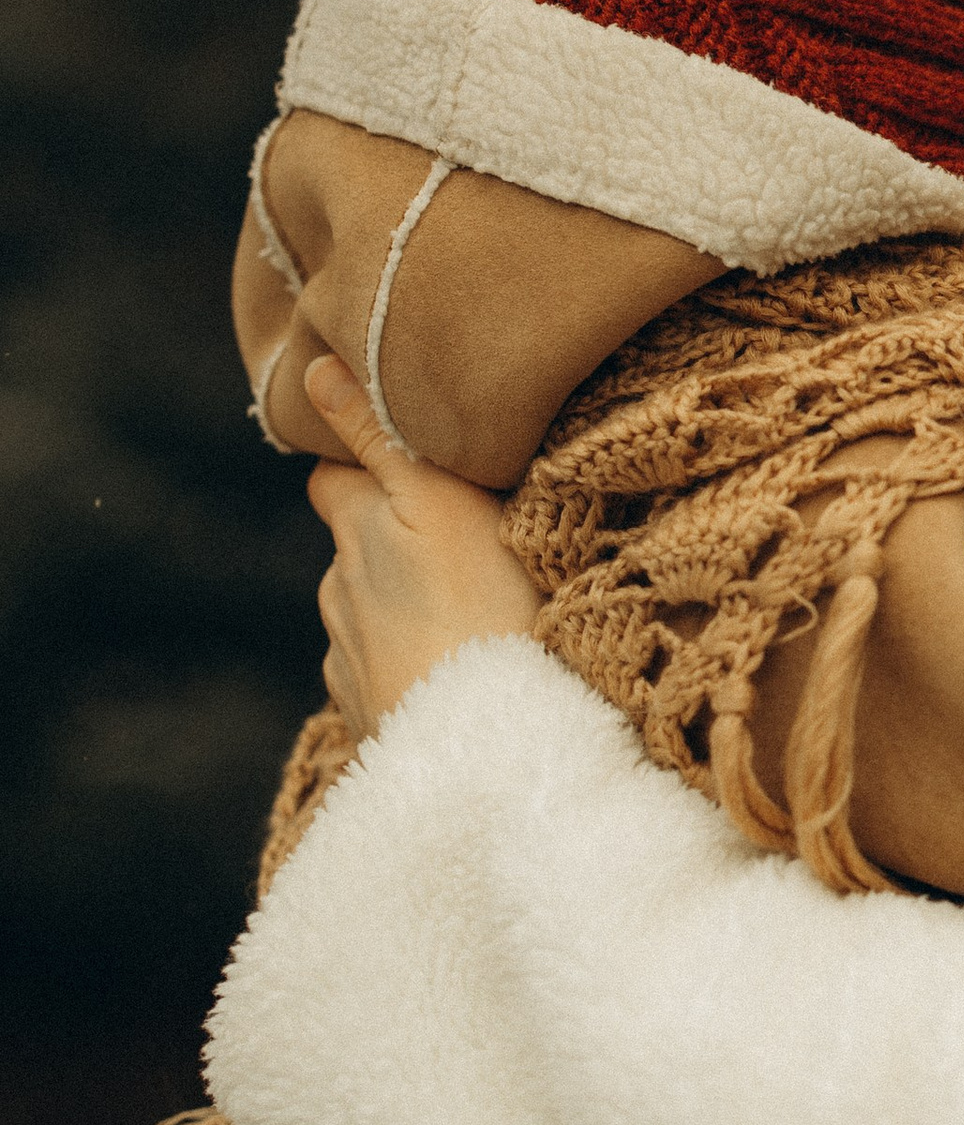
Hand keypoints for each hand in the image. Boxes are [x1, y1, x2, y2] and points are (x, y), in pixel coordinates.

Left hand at [305, 352, 541, 738]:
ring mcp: (352, 666)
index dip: (360, 462)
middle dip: (390, 542)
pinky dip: (414, 668)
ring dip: (406, 609)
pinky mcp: (376, 723)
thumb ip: (378, 441)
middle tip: (461, 539)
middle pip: (354, 551)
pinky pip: (388, 679)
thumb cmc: (483, 615)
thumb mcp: (439, 505)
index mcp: (355, 537)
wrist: (489, 753)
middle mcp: (338, 598)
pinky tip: (460, 675)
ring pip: (370, 617)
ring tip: (473, 613)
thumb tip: (313, 371)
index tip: (405, 458)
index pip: (333, 478)